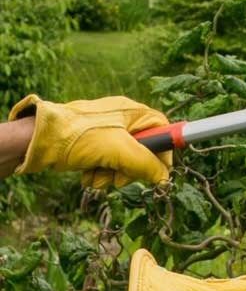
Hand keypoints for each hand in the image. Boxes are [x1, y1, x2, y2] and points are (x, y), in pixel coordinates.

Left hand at [8, 94, 171, 187]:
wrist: (36, 140)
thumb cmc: (78, 137)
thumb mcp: (120, 150)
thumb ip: (147, 164)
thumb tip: (163, 177)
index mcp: (132, 112)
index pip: (162, 130)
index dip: (164, 152)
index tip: (159, 170)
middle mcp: (121, 120)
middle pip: (143, 151)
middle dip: (131, 170)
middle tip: (120, 178)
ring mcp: (105, 132)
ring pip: (124, 161)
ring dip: (113, 175)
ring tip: (97, 176)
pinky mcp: (92, 144)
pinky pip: (107, 163)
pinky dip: (100, 173)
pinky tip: (87, 174)